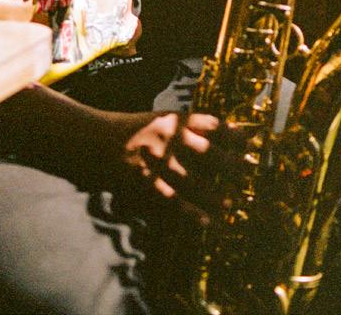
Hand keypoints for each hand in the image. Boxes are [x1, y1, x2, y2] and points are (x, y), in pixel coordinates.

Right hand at [107, 109, 241, 221]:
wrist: (94, 141)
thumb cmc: (133, 130)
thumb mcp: (161, 119)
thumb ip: (189, 125)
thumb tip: (225, 130)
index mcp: (175, 121)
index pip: (213, 125)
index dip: (234, 135)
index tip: (247, 143)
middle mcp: (169, 140)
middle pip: (210, 153)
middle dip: (231, 164)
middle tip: (245, 171)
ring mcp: (158, 163)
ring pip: (195, 181)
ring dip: (215, 194)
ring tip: (230, 203)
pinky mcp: (146, 184)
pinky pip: (173, 201)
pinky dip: (191, 213)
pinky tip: (206, 221)